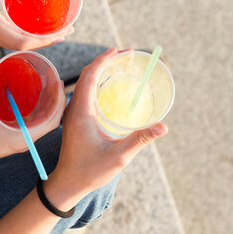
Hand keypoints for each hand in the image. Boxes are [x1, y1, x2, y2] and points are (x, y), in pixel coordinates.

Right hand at [0, 0, 74, 50]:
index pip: (23, 41)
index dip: (46, 39)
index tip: (64, 31)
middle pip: (23, 46)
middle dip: (47, 40)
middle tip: (68, 29)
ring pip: (16, 45)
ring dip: (37, 39)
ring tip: (57, 30)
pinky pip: (9, 39)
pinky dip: (26, 36)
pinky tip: (36, 28)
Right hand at [0, 60, 64, 176]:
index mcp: (22, 138)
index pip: (52, 121)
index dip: (59, 101)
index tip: (59, 82)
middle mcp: (24, 139)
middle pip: (50, 119)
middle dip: (55, 99)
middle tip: (54, 78)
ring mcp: (19, 138)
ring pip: (41, 120)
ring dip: (47, 103)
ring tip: (47, 83)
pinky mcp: (12, 136)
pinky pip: (31, 121)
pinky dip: (35, 108)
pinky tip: (30, 95)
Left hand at [44, 47, 168, 208]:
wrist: (68, 183)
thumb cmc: (90, 171)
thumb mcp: (119, 156)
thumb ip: (140, 139)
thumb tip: (163, 127)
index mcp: (81, 112)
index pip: (89, 76)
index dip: (103, 60)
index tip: (119, 50)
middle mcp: (73, 109)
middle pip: (86, 76)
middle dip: (104, 61)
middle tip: (125, 54)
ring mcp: (71, 114)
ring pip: (83, 84)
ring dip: (98, 71)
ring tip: (118, 64)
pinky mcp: (73, 120)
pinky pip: (82, 93)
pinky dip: (95, 82)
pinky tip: (107, 86)